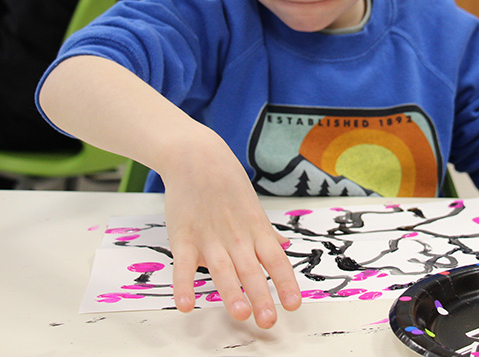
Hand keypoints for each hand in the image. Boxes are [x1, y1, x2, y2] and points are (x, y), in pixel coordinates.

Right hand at [161, 138, 300, 326]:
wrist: (197, 157)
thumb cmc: (227, 184)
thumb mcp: (253, 207)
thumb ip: (266, 233)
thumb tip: (283, 249)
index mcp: (256, 231)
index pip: (275, 261)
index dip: (285, 283)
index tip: (294, 304)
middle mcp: (236, 238)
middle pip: (251, 270)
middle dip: (261, 297)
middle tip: (268, 321)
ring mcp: (210, 238)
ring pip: (222, 270)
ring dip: (231, 293)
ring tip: (241, 314)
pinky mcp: (184, 236)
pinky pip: (184, 265)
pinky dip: (184, 285)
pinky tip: (186, 305)